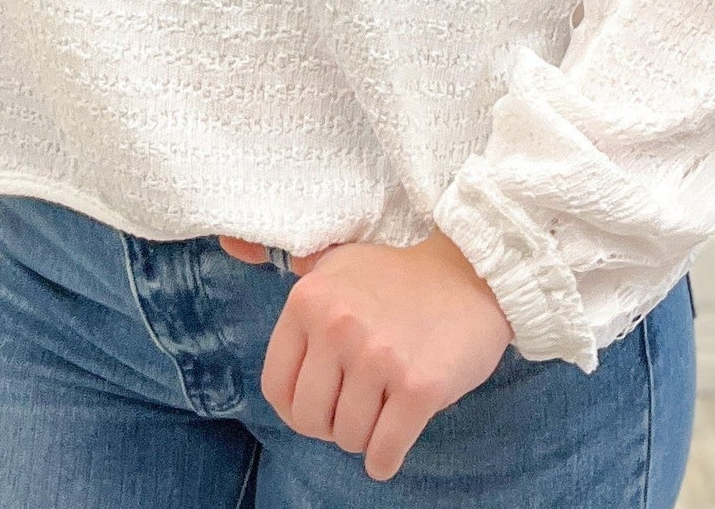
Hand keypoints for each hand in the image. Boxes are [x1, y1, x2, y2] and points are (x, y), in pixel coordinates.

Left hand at [217, 229, 513, 481]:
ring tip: (381, 411)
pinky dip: (384, 460)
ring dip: (364, 438)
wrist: (471, 276)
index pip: (277, 388)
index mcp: (309, 301)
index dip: (296, 409)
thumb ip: (302, 288)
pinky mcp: (419, 387)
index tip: (318, 407)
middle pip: (309, 419)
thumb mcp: (338, 266)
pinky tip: (391, 445)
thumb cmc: (399, 279)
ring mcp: (378, 358)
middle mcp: (338, 327)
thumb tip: (243, 254)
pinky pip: (385, 452)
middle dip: (330, 426)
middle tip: (355, 410)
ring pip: (348, 438)